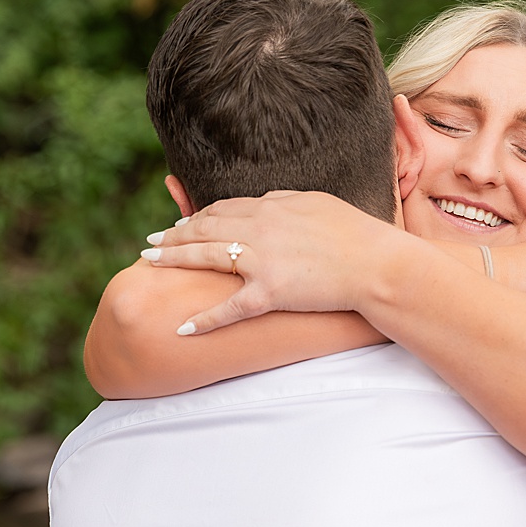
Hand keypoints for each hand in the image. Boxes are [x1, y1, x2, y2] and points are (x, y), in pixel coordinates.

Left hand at [139, 192, 403, 333]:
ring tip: (148, 262)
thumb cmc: (356, 233)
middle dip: (173, 236)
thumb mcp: (319, 203)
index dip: (195, 216)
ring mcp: (262, 261)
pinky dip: (203, 321)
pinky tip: (181, 328)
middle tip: (150, 243)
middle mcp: (260, 229)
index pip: (222, 209)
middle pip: (205, 229)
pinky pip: (229, 309)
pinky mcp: (270, 293)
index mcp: (272, 206)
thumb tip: (266, 198)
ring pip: (206, 258)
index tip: (178, 223)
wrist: (377, 264)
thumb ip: (286, 200)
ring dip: (173, 259)